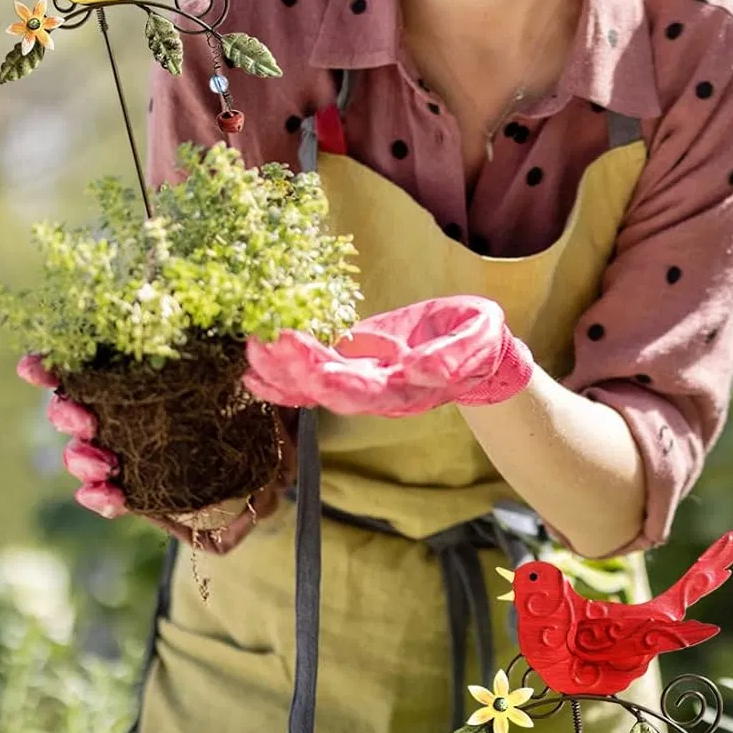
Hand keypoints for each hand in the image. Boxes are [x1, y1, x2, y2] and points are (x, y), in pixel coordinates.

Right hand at [17, 353, 287, 553]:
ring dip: (82, 459)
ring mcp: (130, 453)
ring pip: (83, 456)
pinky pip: (109, 498)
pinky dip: (102, 499)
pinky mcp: (142, 493)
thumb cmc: (262, 401)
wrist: (284, 459)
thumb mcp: (255, 365)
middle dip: (66, 414)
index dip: (51, 365)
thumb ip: (246, 346)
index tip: (35, 368)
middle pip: (71, 410)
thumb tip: (256, 334)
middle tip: (84, 419)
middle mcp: (125, 412)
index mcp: (139, 375)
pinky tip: (112, 495)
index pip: (82, 364)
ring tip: (105, 464)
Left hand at [242, 295, 533, 416]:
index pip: (363, 389)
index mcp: (408, 389)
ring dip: (279, 370)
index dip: (328, 376)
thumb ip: (452, 355)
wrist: (478, 354)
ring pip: (314, 386)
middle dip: (292, 368)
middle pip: (327, 391)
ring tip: (251, 345)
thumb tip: (416, 369)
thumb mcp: (478, 338)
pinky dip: (282, 377)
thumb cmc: (480, 342)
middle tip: (262, 339)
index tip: (300, 353)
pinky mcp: (355, 366)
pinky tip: (254, 367)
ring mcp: (363, 382)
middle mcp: (379, 394)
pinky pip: (312, 377)